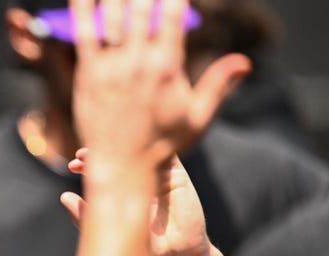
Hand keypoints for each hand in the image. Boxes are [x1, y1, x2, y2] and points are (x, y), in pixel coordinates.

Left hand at [61, 149, 228, 255]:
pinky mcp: (179, 179)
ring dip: (123, 147)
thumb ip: (87, 214)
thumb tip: (64, 197)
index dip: (88, 165)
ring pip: (141, 152)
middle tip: (81, 156)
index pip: (105, 171)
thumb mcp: (110, 230)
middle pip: (121, 158)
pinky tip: (131, 146)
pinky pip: (167, 155)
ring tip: (101, 151)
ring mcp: (160, 179)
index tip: (71, 167)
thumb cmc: (146, 251)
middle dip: (100, 153)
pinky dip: (151, 146)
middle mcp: (143, 183)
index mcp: (126, 194)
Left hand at [69, 0, 250, 168]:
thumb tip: (245, 61)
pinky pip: (84, 34)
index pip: (174, 14)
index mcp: (168, 66)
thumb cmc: (162, 145)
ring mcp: (112, 66)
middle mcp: (139, 61)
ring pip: (113, 15)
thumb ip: (219, 83)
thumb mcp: (198, 116)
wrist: (122, 167)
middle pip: (142, 7)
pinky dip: (83, 9)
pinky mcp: (88, 73)